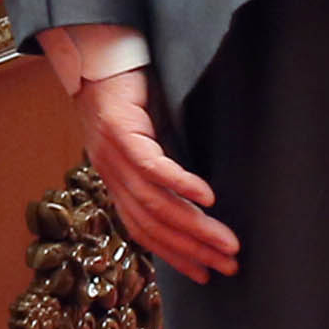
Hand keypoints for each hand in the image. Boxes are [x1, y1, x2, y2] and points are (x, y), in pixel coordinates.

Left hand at [47, 41, 238, 279]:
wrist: (99, 54)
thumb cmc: (129, 95)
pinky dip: (180, 185)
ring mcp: (112, 154)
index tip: (204, 274)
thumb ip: (165, 167)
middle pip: (152, 223)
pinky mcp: (119, 132)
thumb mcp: (151, 139)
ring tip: (226, 242)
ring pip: (154, 203)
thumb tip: (202, 199)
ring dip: (193, 226)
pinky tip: (207, 198)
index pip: (143, 229)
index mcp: (116, 179)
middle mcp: (111, 173)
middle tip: (228, 266)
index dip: (173, 255)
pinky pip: (151, 167)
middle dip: (192, 249)